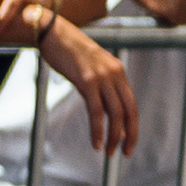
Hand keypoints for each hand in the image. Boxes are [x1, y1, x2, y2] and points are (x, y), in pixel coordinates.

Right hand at [50, 25, 136, 151]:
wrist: (52, 32)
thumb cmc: (68, 52)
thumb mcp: (90, 69)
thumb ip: (101, 88)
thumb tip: (106, 112)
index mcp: (118, 71)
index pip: (132, 104)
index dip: (132, 127)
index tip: (128, 143)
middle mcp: (114, 73)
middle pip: (129, 111)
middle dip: (129, 135)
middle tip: (123, 153)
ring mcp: (101, 76)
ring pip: (115, 113)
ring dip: (113, 137)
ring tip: (107, 152)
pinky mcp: (87, 80)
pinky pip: (96, 111)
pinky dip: (98, 130)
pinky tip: (96, 142)